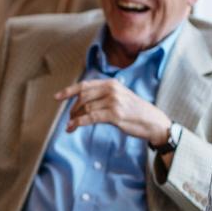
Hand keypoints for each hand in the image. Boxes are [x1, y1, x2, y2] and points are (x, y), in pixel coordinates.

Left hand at [55, 79, 170, 144]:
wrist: (154, 122)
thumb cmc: (135, 111)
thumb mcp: (119, 96)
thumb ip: (102, 95)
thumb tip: (80, 102)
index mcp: (111, 83)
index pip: (84, 85)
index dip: (69, 91)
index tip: (57, 97)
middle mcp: (111, 90)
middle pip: (82, 97)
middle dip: (73, 108)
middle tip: (69, 118)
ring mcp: (113, 101)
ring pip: (85, 108)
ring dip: (75, 118)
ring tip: (70, 125)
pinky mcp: (115, 114)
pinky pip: (90, 118)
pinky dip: (78, 122)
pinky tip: (73, 127)